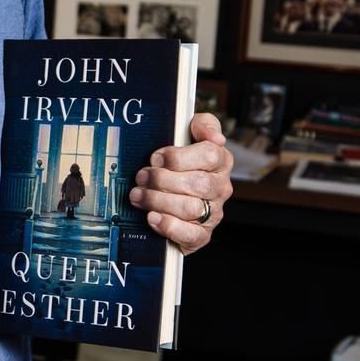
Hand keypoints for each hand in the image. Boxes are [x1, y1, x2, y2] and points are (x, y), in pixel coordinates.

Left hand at [129, 112, 232, 253]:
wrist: (173, 196)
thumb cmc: (181, 163)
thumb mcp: (190, 135)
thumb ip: (203, 125)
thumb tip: (214, 136)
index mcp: (221, 161)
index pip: (210, 154)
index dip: (179, 156)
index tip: (157, 158)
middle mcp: (220, 188)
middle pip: (198, 183)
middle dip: (162, 180)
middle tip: (142, 177)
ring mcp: (213, 213)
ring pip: (190, 208)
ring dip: (158, 201)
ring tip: (138, 195)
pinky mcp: (201, 236)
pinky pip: (190, 234)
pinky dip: (168, 226)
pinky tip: (152, 217)